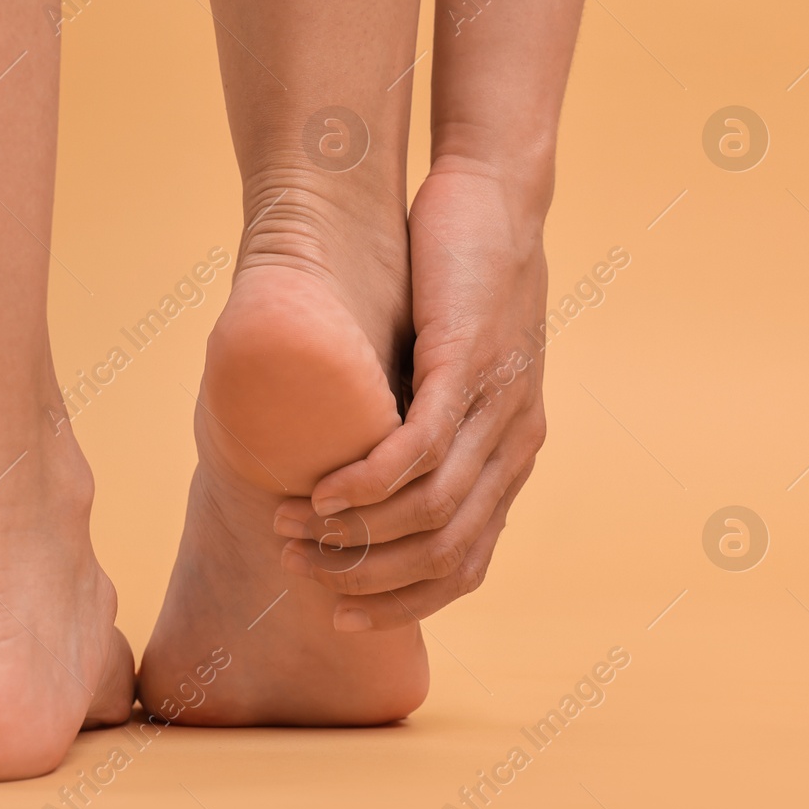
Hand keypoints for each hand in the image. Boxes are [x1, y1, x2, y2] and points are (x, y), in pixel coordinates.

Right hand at [276, 159, 550, 627]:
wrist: (495, 199)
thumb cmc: (459, 282)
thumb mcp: (450, 370)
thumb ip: (425, 425)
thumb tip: (368, 472)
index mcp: (512, 456)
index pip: (467, 567)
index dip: (403, 602)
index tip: (343, 609)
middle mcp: (515, 444)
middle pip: (446, 554)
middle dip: (366, 577)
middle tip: (302, 568)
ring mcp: (496, 408)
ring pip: (430, 512)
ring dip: (355, 534)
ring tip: (293, 527)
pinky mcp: (468, 366)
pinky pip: (417, 452)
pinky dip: (366, 484)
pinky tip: (325, 491)